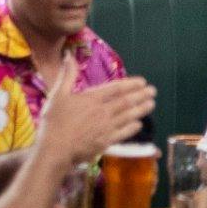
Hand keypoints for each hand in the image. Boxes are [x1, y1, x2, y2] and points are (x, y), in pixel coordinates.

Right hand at [37, 70, 155, 165]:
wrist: (54, 151)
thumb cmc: (53, 123)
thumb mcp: (57, 95)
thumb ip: (67, 75)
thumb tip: (69, 55)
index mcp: (92, 99)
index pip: (117, 88)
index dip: (132, 84)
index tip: (142, 82)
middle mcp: (102, 111)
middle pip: (127, 101)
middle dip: (142, 95)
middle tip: (153, 91)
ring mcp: (106, 127)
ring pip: (128, 116)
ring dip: (142, 109)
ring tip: (152, 104)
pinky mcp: (106, 142)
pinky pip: (124, 133)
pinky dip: (133, 127)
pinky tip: (139, 124)